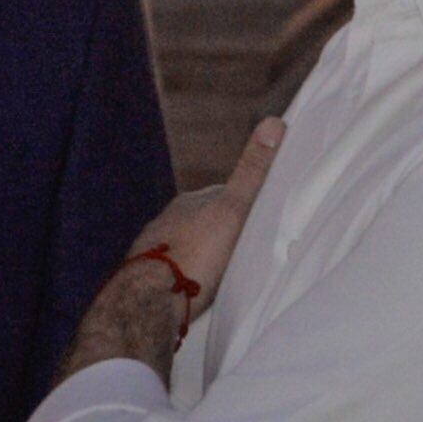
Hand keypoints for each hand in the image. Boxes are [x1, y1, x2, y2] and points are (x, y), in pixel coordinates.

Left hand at [137, 114, 285, 299]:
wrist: (150, 298)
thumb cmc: (196, 255)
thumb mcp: (232, 211)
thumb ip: (251, 172)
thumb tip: (273, 123)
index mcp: (189, 202)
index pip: (223, 195)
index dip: (244, 203)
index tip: (262, 213)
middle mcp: (169, 220)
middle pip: (204, 221)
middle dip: (222, 231)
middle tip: (247, 247)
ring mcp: (156, 247)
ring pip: (188, 245)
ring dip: (203, 254)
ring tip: (224, 270)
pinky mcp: (149, 276)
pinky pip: (175, 270)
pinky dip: (187, 274)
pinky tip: (197, 287)